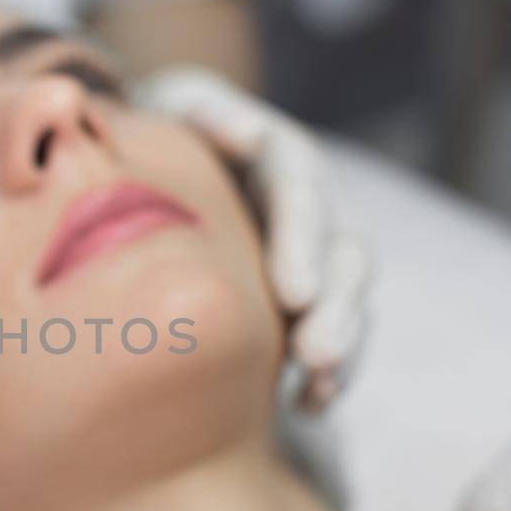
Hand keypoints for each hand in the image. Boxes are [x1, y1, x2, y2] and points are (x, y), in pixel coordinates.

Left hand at [133, 67, 369, 409]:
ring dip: (342, 343)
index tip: (293, 294)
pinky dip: (329, 372)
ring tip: (321, 385)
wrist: (162, 157)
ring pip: (349, 298)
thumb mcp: (180, 106)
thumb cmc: (163, 130)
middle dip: (336, 307)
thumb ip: (211, 113)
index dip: (303, 243)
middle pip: (343, 254)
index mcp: (280, 157)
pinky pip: (333, 334)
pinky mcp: (308, 297)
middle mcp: (314, 206)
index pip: (303, 195)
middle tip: (315, 354)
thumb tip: (251, 134)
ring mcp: (317, 253)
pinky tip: (312, 404)